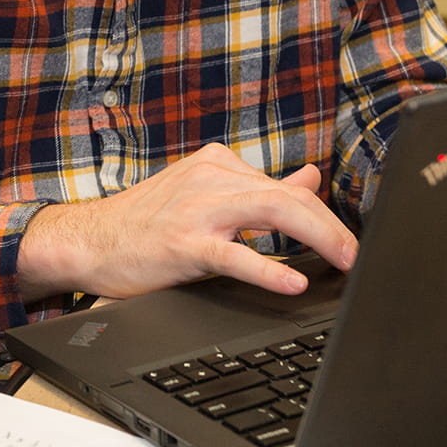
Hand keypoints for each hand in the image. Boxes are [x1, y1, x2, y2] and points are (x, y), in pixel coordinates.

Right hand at [16, 143, 356, 302]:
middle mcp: (211, 179)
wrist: (87, 241)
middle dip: (331, 226)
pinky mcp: (183, 243)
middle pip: (287, 196)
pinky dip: (270, 268)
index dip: (325, 215)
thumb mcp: (206, 197)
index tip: (351, 238)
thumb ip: (260, 189)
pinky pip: (236, 254)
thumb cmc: (146, 225)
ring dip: (318, 237)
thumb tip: (312, 178)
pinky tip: (294, 282)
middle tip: (359, 255)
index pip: (285, 187)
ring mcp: (197, 209)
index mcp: (218, 164)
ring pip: (272, 212)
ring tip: (346, 260)